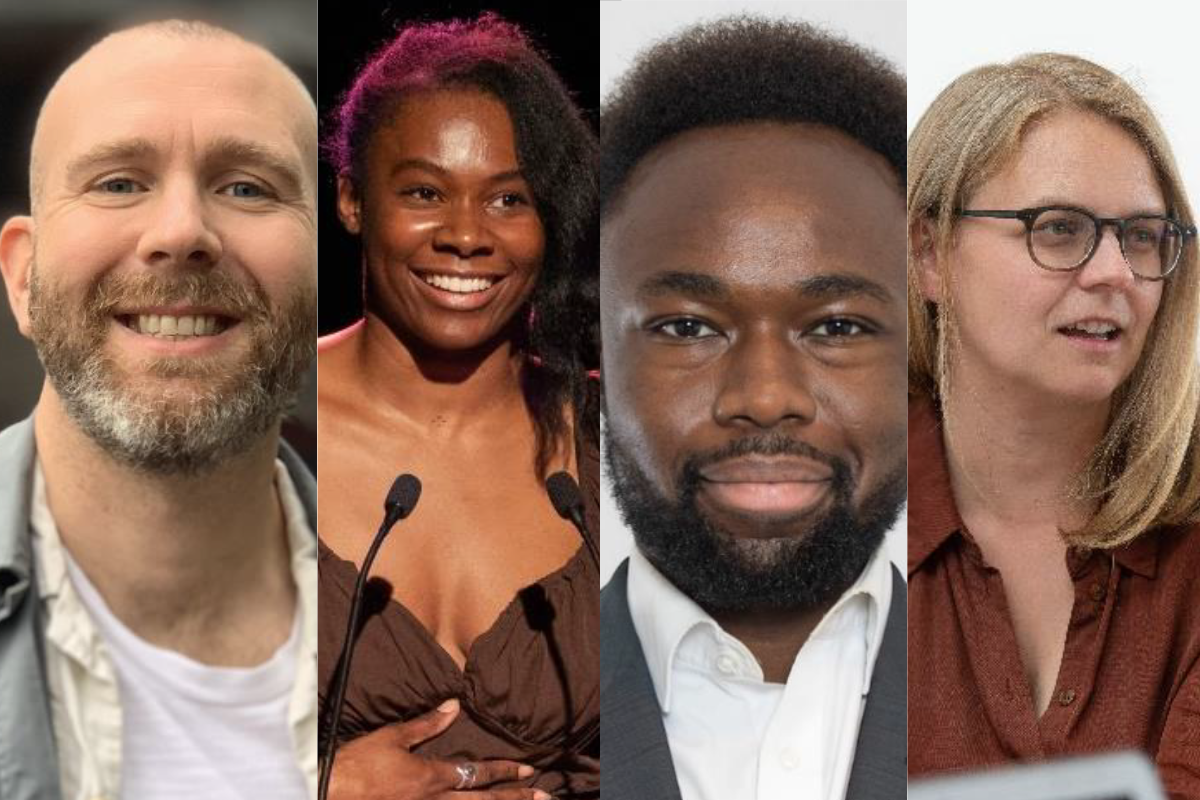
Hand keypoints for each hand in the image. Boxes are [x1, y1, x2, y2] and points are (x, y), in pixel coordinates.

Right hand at [327, 699, 549, 799]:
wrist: (329, 793)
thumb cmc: (357, 766)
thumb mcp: (392, 737)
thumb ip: (427, 725)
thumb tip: (454, 706)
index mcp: (432, 777)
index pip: (478, 773)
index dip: (505, 771)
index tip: (529, 771)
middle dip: (515, 799)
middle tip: (544, 797)